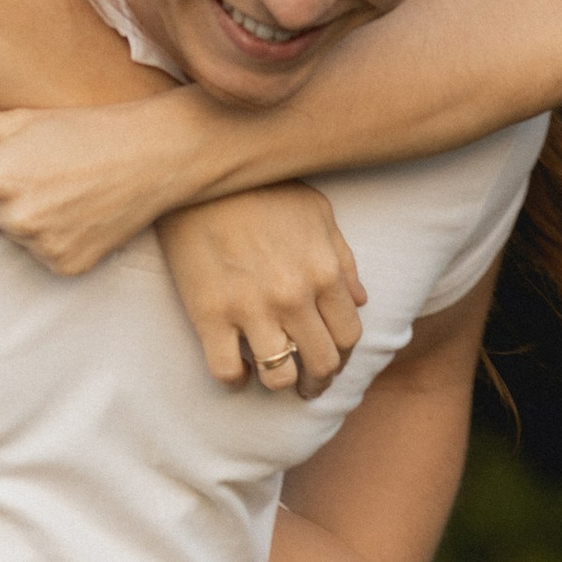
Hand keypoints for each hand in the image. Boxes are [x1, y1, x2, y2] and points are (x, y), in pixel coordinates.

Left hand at [0, 97, 211, 274]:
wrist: (155, 156)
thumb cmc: (85, 129)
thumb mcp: (17, 119)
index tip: (8, 151)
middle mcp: (15, 217)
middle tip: (38, 166)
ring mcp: (40, 246)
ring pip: (3, 231)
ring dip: (19, 213)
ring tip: (61, 187)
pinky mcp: (63, 266)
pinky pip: (33, 252)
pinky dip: (47, 235)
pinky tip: (74, 212)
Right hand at [155, 188, 363, 390]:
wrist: (201, 177)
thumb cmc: (262, 189)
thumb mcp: (317, 212)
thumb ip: (344, 259)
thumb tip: (360, 301)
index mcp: (324, 272)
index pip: (349, 336)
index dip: (344, 357)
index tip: (332, 362)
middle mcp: (293, 297)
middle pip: (321, 363)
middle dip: (319, 381)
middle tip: (308, 384)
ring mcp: (251, 309)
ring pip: (279, 376)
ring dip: (281, 384)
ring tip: (274, 379)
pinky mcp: (209, 315)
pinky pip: (227, 370)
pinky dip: (234, 380)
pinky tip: (237, 370)